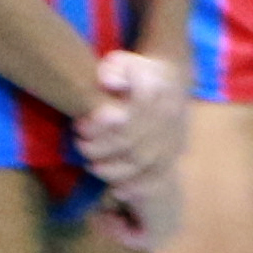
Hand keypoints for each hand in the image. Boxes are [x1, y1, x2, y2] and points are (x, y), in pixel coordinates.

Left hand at [73, 47, 187, 231]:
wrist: (172, 81)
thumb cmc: (136, 73)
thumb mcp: (122, 62)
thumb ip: (114, 69)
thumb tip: (108, 82)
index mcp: (155, 88)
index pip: (131, 108)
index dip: (104, 121)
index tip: (81, 124)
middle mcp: (167, 115)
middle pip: (132, 138)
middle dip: (101, 146)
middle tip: (79, 144)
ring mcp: (172, 137)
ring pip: (143, 161)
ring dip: (112, 168)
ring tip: (91, 165)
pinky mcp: (172, 154)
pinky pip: (158, 177)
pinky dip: (137, 188)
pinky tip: (117, 190)